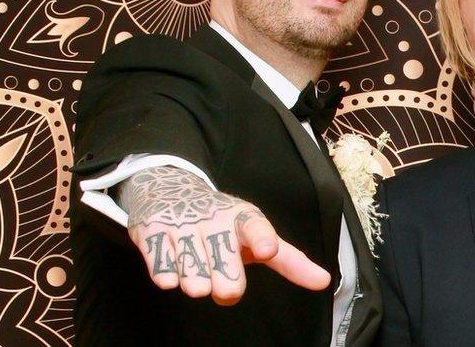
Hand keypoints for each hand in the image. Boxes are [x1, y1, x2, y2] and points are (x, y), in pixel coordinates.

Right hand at [122, 166, 331, 304]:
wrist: (168, 190)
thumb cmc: (223, 222)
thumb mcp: (256, 234)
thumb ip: (290, 261)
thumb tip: (324, 282)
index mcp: (244, 218)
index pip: (256, 228)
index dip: (262, 239)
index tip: (267, 250)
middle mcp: (215, 219)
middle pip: (225, 271)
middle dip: (226, 285)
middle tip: (222, 280)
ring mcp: (182, 224)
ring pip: (194, 280)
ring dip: (196, 283)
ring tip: (196, 267)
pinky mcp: (151, 232)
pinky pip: (162, 273)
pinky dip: (168, 277)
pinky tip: (172, 264)